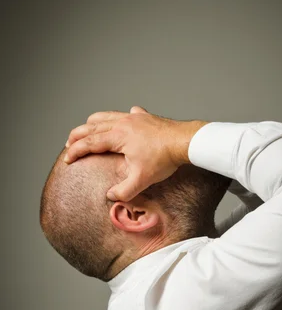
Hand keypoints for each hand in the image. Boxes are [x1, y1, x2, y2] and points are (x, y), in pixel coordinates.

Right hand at [64, 106, 206, 200]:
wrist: (184, 141)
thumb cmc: (164, 159)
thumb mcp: (142, 180)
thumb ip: (124, 191)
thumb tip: (110, 196)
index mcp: (117, 136)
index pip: (89, 143)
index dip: (75, 151)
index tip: (67, 159)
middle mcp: (121, 123)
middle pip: (91, 126)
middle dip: (77, 135)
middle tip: (69, 144)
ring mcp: (133, 117)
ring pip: (105, 116)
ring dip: (92, 123)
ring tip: (87, 130)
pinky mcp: (145, 116)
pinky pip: (126, 113)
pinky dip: (119, 117)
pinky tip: (124, 120)